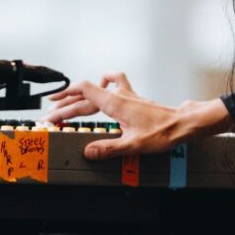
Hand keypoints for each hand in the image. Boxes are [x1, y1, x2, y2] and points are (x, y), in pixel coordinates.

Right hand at [46, 71, 181, 159]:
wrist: (182, 124)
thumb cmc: (162, 132)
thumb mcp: (133, 145)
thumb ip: (108, 148)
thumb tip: (88, 152)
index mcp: (115, 103)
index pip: (83, 92)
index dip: (65, 99)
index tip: (52, 108)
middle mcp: (119, 95)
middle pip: (86, 93)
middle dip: (67, 102)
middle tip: (52, 112)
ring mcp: (127, 95)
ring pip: (98, 87)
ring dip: (81, 93)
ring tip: (68, 99)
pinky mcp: (134, 98)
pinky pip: (115, 84)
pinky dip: (105, 83)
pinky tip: (103, 88)